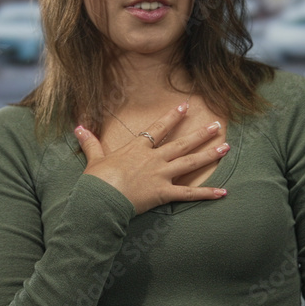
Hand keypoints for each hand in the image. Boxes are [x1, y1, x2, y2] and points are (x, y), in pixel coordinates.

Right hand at [74, 102, 228, 214]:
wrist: (100, 199)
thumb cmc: (97, 180)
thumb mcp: (94, 158)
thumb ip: (90, 142)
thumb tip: (78, 127)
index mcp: (138, 149)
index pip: (159, 129)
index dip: (172, 117)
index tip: (185, 107)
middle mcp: (154, 159)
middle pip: (182, 143)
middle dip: (201, 133)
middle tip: (217, 125)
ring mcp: (161, 175)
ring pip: (190, 162)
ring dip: (209, 155)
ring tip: (226, 147)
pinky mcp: (164, 193)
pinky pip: (189, 193)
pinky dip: (206, 193)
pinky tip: (223, 191)